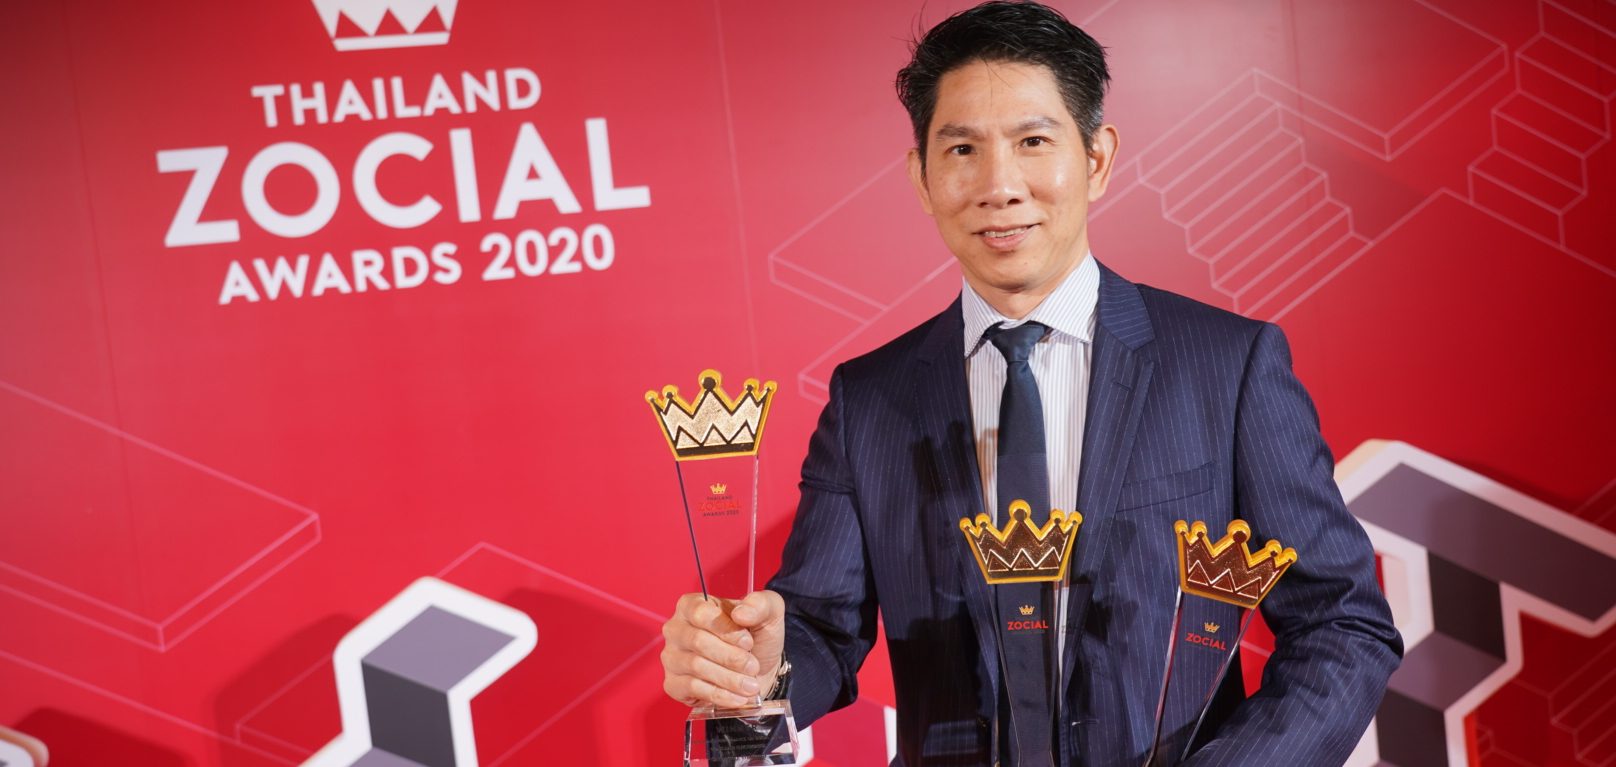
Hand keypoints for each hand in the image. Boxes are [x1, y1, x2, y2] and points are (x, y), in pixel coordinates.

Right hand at [661, 590, 785, 707]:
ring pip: (696, 666)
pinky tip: (738, 698)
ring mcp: (671, 657)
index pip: (701, 613)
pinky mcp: (673, 683)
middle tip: (753, 667)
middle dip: (731, 657)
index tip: (747, 642)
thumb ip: (759, 605)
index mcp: (692, 605)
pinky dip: (719, 695)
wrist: (758, 669)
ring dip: (729, 678)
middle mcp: (676, 629)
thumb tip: (741, 613)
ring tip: (751, 685)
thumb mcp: (768, 612)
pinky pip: (692, 689)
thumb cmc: (757, 636)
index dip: (726, 629)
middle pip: (698, 641)